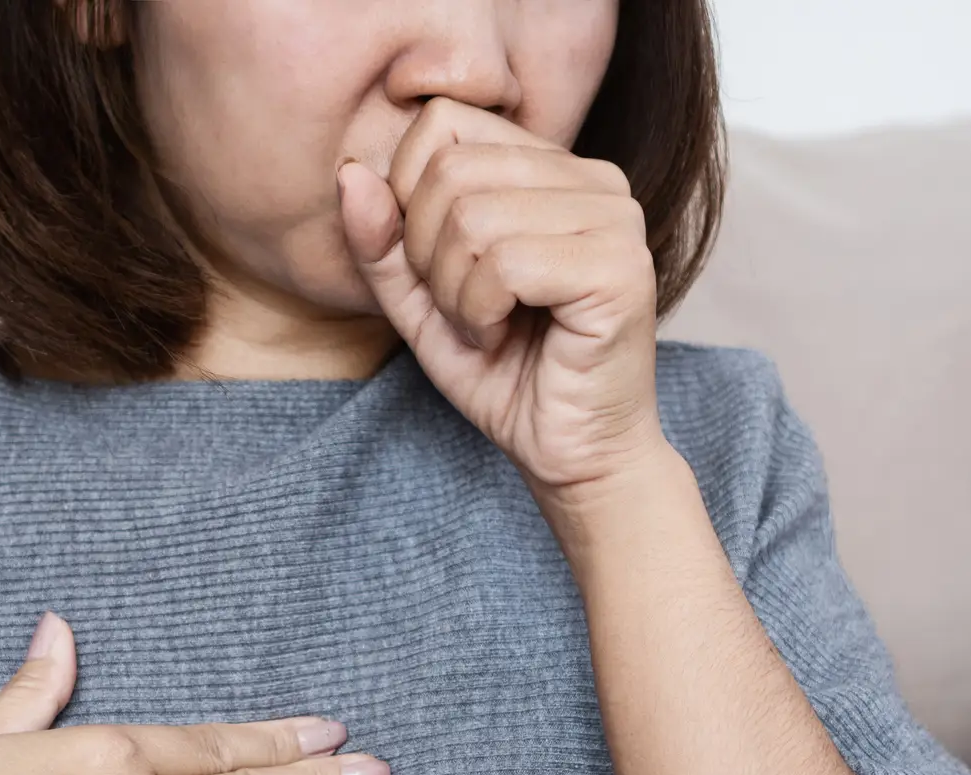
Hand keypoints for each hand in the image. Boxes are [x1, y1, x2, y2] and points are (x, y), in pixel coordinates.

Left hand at [337, 98, 665, 500]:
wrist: (570, 455)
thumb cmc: (505, 376)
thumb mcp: (419, 301)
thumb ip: (382, 240)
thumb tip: (351, 172)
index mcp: (553, 169)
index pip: (444, 122)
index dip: (410, 198)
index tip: (439, 268)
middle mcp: (595, 179)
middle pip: (450, 169)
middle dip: (428, 255)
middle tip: (462, 310)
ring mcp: (615, 220)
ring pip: (473, 217)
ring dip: (453, 293)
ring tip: (486, 327)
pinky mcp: (620, 269)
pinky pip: (505, 264)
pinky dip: (479, 313)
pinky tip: (504, 338)